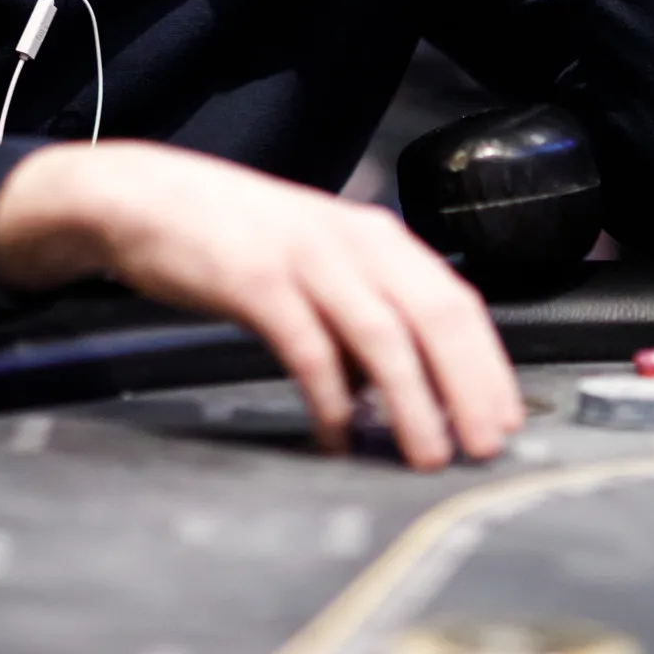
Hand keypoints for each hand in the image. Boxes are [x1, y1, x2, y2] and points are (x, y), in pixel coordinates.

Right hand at [0, 141, 522, 470]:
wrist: (148, 197)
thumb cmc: (236, 237)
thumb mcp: (317, 263)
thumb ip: (360, 314)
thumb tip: (400, 391)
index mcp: (376, 237)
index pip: (456, 301)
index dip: (488, 364)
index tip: (505, 420)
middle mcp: (353, 241)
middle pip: (435, 316)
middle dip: (468, 387)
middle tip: (482, 448)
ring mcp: (307, 259)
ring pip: (383, 335)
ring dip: (413, 402)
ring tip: (426, 455)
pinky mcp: (257, 281)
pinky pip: (309, 349)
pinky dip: (332, 400)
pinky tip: (338, 437)